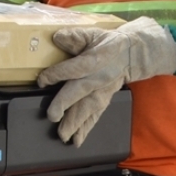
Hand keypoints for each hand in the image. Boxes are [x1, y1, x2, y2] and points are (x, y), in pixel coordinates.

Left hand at [36, 17, 175, 145]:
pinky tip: (77, 140)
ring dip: (75, 123)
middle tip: (53, 116)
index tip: (42, 80)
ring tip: (63, 135)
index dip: (57, 74)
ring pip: (88, 108)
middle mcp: (98, 78)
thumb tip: (57, 36)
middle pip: (80, 92)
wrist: (132, 54)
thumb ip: (74, 36)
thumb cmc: (107, 43)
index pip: (74, 68)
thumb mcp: (92, 34)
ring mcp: (102, 91)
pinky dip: (86, 129)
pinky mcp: (104, 100)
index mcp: (94, 59)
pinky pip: (95, 116)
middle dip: (66, 104)